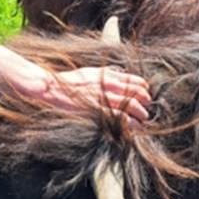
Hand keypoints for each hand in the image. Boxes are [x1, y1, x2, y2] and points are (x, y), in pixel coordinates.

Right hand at [13, 66, 151, 121]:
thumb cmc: (69, 81)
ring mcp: (103, 97)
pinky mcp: (97, 110)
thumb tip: (119, 75)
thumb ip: (105, 73)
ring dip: (141, 114)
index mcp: (107, 74)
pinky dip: (129, 122)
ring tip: (144, 120)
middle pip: (136, 93)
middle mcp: (108, 84)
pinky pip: (119, 117)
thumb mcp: (90, 71)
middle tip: (148, 110)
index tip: (146, 95)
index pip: (134, 80)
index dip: (143, 89)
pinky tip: (134, 127)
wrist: (50, 88)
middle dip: (145, 102)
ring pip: (131, 105)